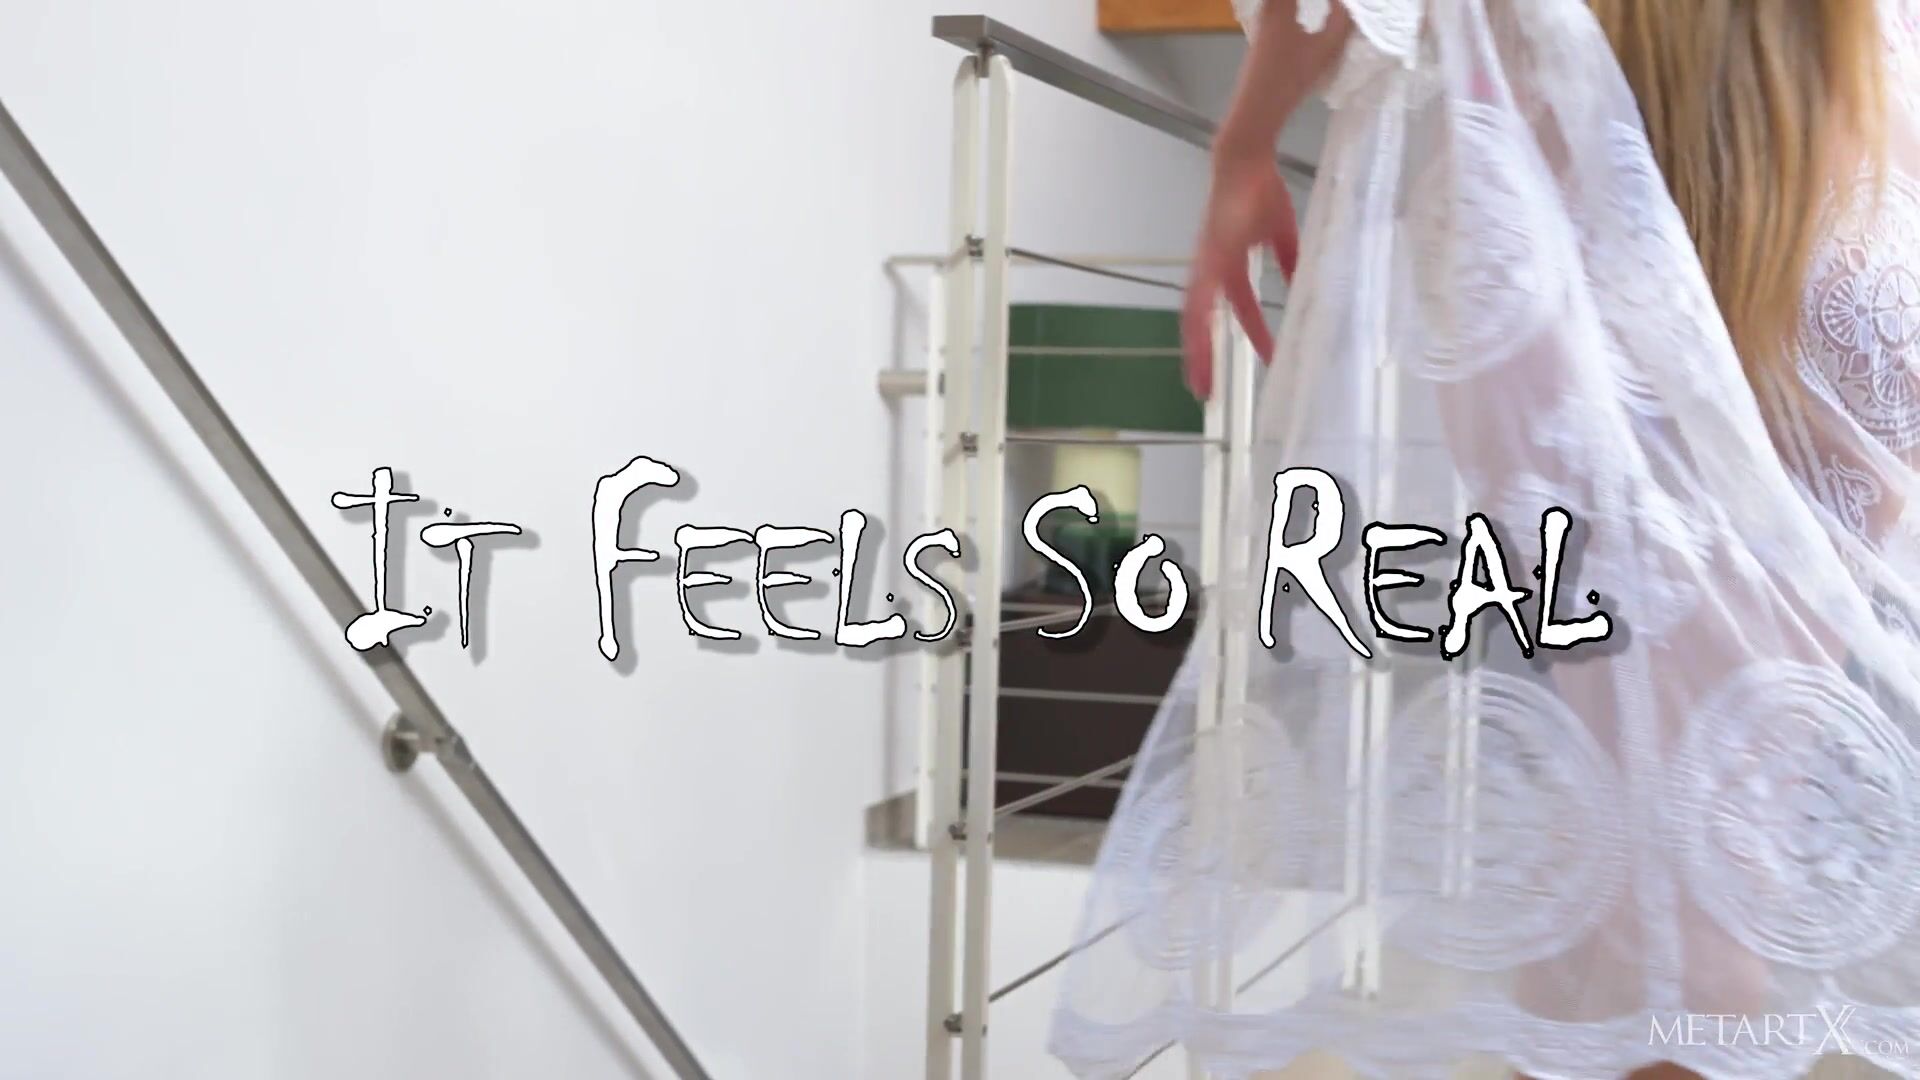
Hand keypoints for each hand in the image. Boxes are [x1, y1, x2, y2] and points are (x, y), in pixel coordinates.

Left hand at [1182, 148, 1298, 399]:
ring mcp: (1207, 266)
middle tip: (1207, 392)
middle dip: (1205, 357)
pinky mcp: (1209, 258)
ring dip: (1197, 350)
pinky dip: (1199, 322)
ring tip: (1201, 383)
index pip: (1236, 310)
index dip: (1250, 334)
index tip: (1265, 359)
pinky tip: (1199, 343)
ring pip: (1195, 318)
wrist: (1246, 161)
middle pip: (1203, 323)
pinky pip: (1200, 297)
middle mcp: (1212, 272)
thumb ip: (1288, 261)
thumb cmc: (1262, 191)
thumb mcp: (1282, 235)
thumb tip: (1302, 281)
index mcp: (1229, 268)